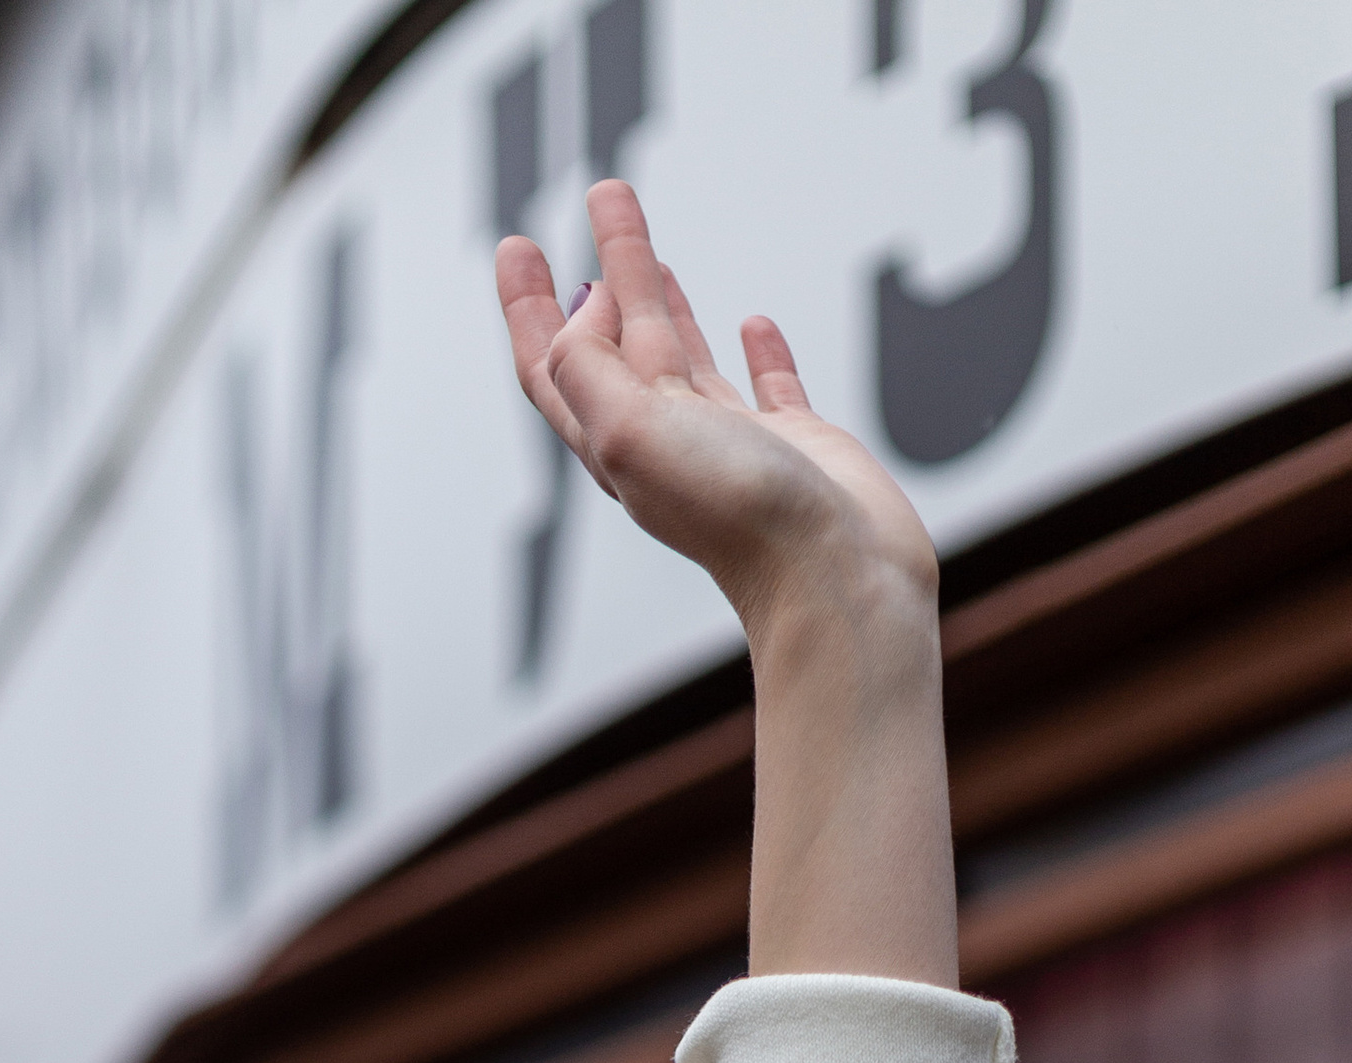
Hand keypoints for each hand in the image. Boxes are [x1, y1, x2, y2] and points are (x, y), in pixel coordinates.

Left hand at [497, 179, 934, 648]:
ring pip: (686, 357)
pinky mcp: (796, 447)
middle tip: (598, 198)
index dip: (531, 307)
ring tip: (654, 252)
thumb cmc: (737, 515)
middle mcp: (668, 444)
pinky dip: (759, 352)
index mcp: (617, 445)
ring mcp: (732, 446)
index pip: (557, 366)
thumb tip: (586, 311)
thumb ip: (592, 369)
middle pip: (619, 343)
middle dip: (601, 272)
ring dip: (666, 301)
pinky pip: (770, 388)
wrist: (834, 576)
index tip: (517, 244)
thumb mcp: (633, 432)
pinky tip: (752, 323)